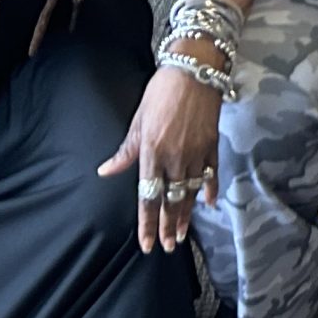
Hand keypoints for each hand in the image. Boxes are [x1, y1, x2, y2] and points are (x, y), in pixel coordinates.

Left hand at [98, 64, 224, 251]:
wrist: (195, 70)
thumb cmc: (161, 92)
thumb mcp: (138, 120)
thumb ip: (125, 151)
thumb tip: (105, 171)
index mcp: (151, 152)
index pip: (148, 196)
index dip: (147, 223)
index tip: (147, 244)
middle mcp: (174, 158)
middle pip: (171, 200)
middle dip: (168, 226)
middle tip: (167, 246)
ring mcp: (196, 153)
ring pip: (190, 192)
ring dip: (186, 215)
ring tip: (182, 235)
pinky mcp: (212, 145)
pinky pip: (211, 174)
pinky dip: (210, 190)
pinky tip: (209, 204)